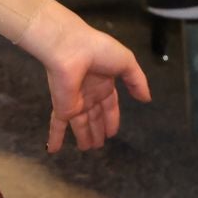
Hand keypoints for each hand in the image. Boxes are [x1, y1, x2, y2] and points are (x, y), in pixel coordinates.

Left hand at [24, 7, 149, 152]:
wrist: (71, 47)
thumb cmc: (99, 51)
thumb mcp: (127, 62)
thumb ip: (137, 81)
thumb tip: (146, 98)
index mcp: (103, 81)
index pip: (109, 104)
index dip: (112, 118)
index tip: (112, 132)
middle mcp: (89, 93)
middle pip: (95, 116)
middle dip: (97, 130)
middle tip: (99, 145)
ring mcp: (75, 101)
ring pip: (80, 124)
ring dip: (83, 137)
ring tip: (87, 149)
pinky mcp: (63, 108)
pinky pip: (57, 126)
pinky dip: (55, 138)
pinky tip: (51, 150)